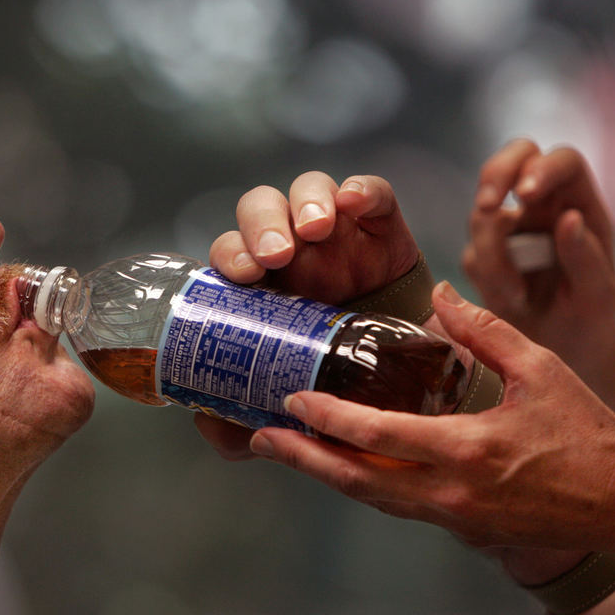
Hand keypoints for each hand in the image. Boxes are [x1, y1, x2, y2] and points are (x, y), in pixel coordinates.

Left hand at [197, 171, 421, 459]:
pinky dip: (362, 189)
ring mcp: (335, 231)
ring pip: (307, 190)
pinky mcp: (379, 224)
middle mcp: (291, 248)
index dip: (231, 254)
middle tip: (276, 255)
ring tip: (316, 229)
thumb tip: (207, 424)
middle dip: (261, 224)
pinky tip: (355, 202)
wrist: (407, 374)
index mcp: (260, 283)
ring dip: (306, 202)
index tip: (243, 275)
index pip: (231, 252)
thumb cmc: (335, 377)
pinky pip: (370, 191)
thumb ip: (243, 416)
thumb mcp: (289, 400)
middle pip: (259, 210)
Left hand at [245, 282, 614, 553]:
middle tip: (261, 439)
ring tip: (288, 452)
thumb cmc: (588, 433)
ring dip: (326, 475)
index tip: (293, 402)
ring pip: (372, 499)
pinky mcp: (460, 525)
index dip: (330, 420)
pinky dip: (361, 485)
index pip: (379, 436)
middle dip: (304, 460)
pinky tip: (342, 466)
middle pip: (357, 482)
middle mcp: (451, 493)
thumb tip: (438, 294)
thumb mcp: (540, 369)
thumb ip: (484, 330)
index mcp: (468, 451)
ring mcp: (453, 516)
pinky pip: (396, 505)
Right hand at [462, 139, 614, 377]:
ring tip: (515, 293)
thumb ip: (587, 258)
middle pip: (514, 157)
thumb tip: (568, 218)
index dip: (541, 168)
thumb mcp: (599, 296)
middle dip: (494, 176)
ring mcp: (511, 229)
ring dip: (491, 251)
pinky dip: (485, 276)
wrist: (566, 356)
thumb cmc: (591, 321)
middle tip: (488, 207)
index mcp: (580, 204)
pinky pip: (471, 253)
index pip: (562, 161)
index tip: (525, 196)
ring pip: (482, 213)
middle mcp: (544, 207)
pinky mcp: (485, 255)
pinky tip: (511, 300)